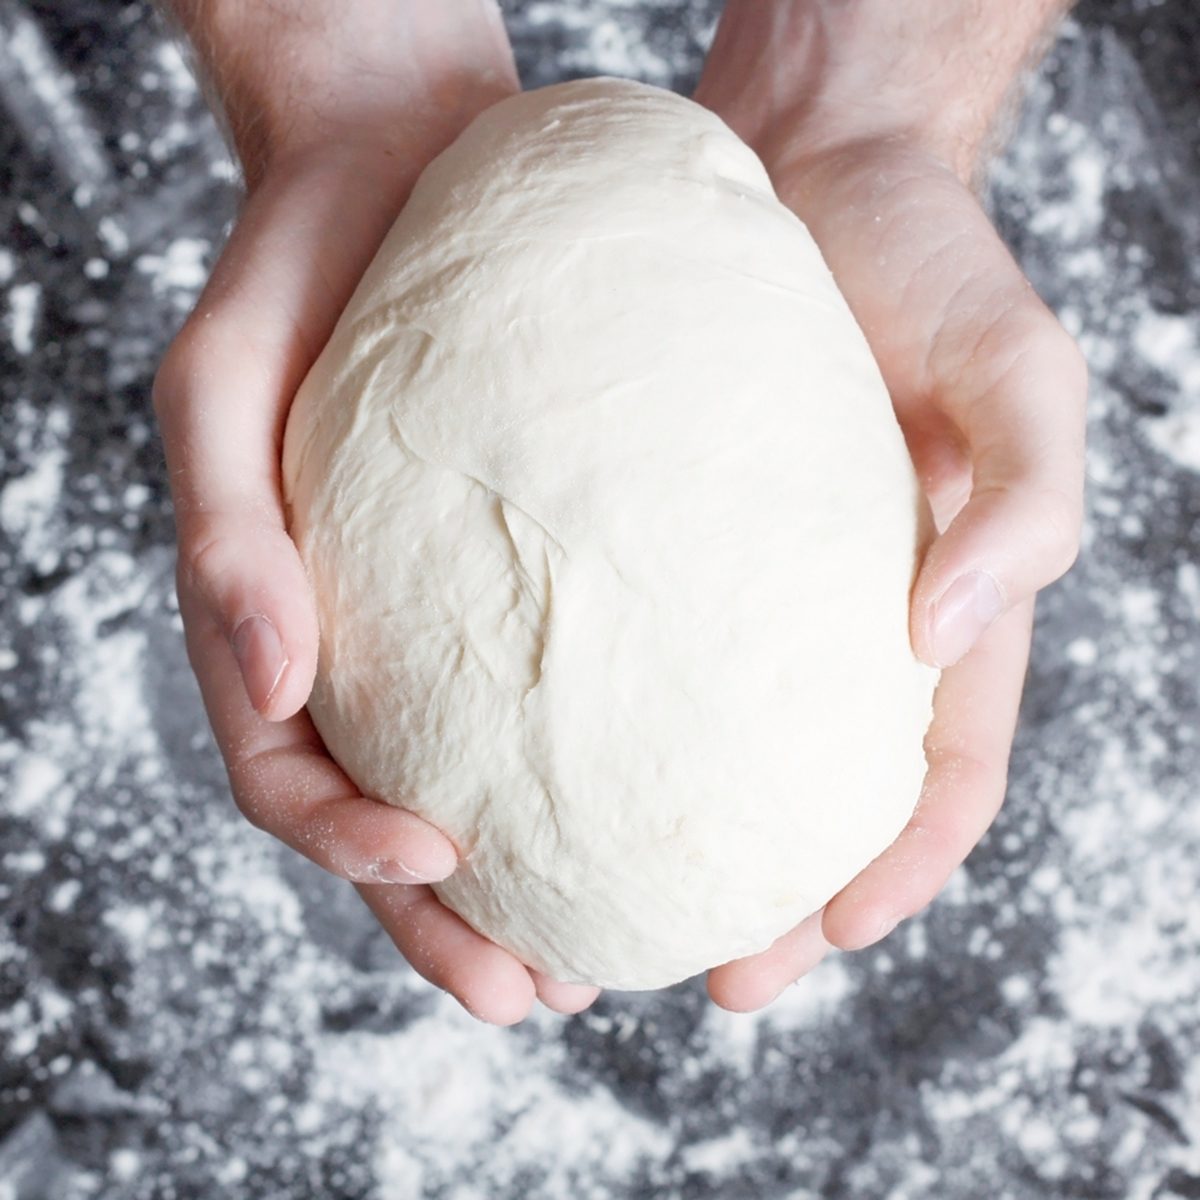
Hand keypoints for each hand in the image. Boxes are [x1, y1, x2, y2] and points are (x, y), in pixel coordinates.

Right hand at [154, 0, 598, 1022]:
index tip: (441, 863)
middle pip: (384, 818)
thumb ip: (225, 533)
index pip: (286, 772)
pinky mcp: (521, 564)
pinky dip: (590, 760)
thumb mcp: (219, 386)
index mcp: (269, 619)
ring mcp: (438, 611)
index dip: (347, 841)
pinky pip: (555, 680)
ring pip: (475, 777)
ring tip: (599, 952)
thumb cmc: (293, 272)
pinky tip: (661, 793)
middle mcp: (357, 637)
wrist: (397, 172)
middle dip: (445, 921)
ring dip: (524, 881)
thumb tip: (274, 681)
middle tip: (533, 993)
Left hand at [697, 0, 1085, 1009]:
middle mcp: (836, 620)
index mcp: (941, 613)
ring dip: (671, 844)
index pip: (938, 780)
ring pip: (711, 748)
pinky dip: (596, 718)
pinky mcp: (656, 529)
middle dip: (772, 904)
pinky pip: (629, 641)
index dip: (893, 872)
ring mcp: (742, 583)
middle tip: (703, 977)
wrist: (811, 168)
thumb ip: (1023, 506)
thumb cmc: (928, 267)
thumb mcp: (1020, 374)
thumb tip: (940, 640)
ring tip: (602, 911)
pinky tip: (535, 754)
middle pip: (810, 798)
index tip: (823, 938)